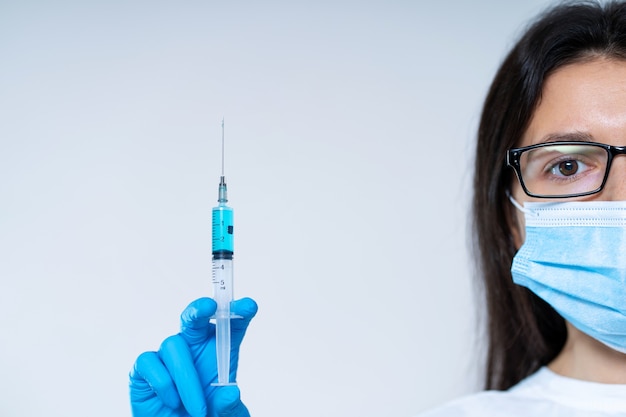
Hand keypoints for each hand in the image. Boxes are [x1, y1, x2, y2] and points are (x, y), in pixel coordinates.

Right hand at [129, 297, 257, 416]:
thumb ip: (229, 405)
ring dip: (186, 377)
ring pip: (174, 344)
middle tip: (210, 305)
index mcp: (221, 349)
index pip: (232, 324)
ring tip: (198, 409)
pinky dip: (163, 383)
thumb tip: (230, 392)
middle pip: (196, 316)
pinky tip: (173, 402)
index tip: (249, 306)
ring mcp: (169, 354)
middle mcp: (195, 345)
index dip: (239, 312)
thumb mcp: (226, 415)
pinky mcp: (146, 367)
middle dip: (201, 307)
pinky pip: (151, 362)